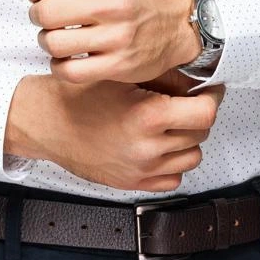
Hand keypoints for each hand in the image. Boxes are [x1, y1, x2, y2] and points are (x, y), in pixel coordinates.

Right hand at [4, 70, 226, 192]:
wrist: (47, 123)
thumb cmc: (79, 96)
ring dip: (188, 140)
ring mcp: (141, 170)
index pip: (206, 112)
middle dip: (198, 115)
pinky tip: (160, 147)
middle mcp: (148, 147)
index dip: (212, 97)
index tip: (208, 90)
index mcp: (147, 116)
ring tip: (173, 124)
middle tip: (187, 102)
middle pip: (201, 133)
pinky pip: (173, 179)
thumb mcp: (121, 76)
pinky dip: (173, 164)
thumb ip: (161, 79)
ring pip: (191, 157)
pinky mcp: (132, 183)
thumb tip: (195, 81)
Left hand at [6, 0, 202, 84]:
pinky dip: (59, 66)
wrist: (176, 21)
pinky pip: (69, 72)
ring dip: (47, 41)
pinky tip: (67, 57)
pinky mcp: (119, 66)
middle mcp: (113, 3)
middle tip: (50, 16)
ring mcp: (117, 37)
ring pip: (54, 43)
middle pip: (45, 13)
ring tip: (58, 36)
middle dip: (38, 16)